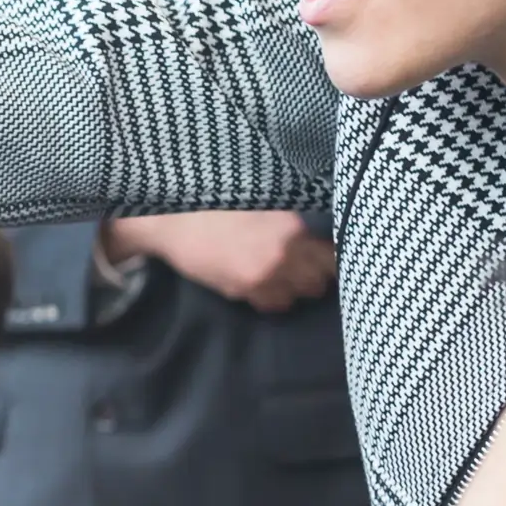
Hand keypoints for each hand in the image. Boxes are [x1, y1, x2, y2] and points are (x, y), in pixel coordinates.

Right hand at [101, 209, 334, 312]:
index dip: (329, 257)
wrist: (174, 220)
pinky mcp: (242, 291)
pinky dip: (273, 296)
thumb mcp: (261, 201)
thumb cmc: (216, 202)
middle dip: (314, 274)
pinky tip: (264, 281)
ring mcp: (262, 278)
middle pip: (319, 281)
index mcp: (291, 229)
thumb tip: (314, 234)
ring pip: (298, 296)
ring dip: (294, 286)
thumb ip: (289, 219)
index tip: (325, 255)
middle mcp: (282, 257)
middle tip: (305, 265)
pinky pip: (273, 304)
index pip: (331, 256)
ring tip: (283, 273)